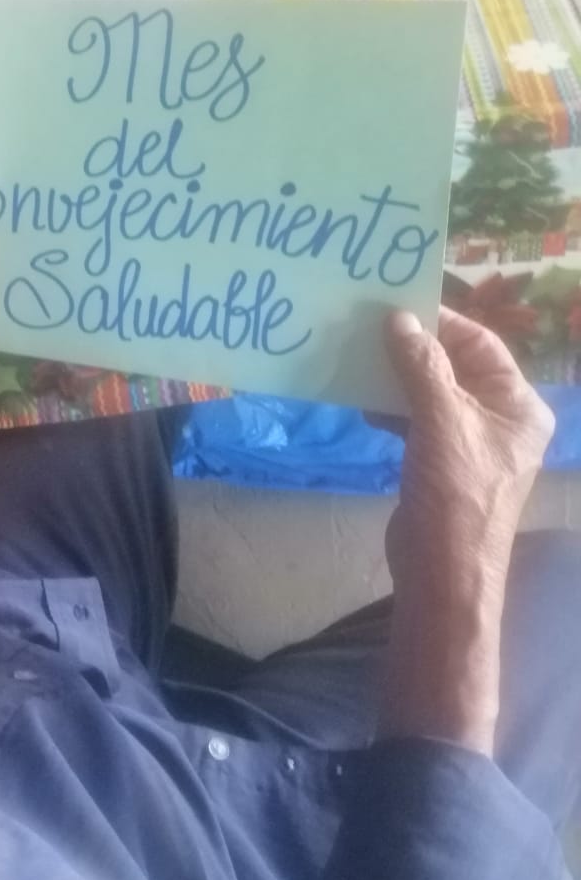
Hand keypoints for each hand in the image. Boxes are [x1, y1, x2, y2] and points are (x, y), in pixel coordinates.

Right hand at [385, 305, 552, 593]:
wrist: (443, 574)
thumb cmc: (455, 495)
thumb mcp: (440, 421)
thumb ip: (421, 366)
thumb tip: (399, 319)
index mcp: (518, 406)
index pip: (481, 344)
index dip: (441, 322)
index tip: (396, 305)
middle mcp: (499, 419)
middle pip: (455, 365)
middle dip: (412, 349)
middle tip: (368, 327)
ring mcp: (469, 442)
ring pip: (431, 391)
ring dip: (397, 377)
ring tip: (360, 361)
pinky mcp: (441, 462)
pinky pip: (417, 419)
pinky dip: (392, 408)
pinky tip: (365, 404)